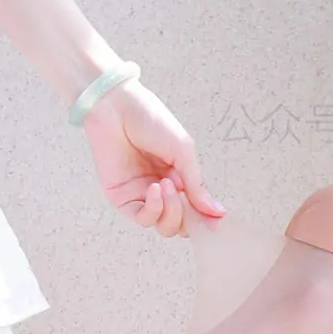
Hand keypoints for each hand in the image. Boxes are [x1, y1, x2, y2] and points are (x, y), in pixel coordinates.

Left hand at [82, 77, 224, 237]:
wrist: (116, 108)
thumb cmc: (150, 120)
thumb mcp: (183, 151)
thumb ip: (197, 185)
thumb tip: (216, 212)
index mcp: (179, 177)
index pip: (196, 209)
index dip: (206, 219)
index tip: (216, 222)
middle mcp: (162, 190)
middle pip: (181, 224)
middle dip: (187, 216)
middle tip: (183, 194)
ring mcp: (142, 195)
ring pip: (163, 225)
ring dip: (171, 211)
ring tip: (167, 184)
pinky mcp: (122, 198)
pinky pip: (142, 218)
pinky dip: (153, 210)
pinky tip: (155, 189)